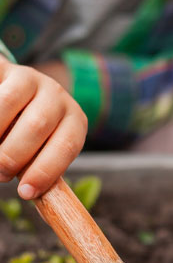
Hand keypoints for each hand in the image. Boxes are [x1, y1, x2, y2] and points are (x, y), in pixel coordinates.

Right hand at [0, 56, 86, 198]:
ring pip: (7, 106)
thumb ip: (38, 167)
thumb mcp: (42, 150)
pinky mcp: (8, 70)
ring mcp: (32, 78)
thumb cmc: (32, 135)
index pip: (66, 147)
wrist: (18, 92)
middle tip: (1, 175)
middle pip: (37, 126)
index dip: (45, 172)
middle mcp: (58, 97)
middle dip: (14, 156)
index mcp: (75, 121)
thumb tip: (29, 192)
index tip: (25, 193)